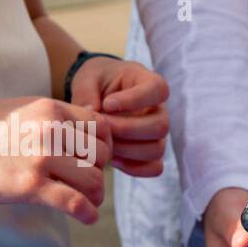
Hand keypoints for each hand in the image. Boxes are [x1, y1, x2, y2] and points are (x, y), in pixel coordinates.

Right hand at [0, 96, 112, 223]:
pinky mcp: (30, 185)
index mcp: (48, 107)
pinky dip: (86, 213)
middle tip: (86, 184)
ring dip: (95, 195)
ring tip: (86, 202)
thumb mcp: (16, 111)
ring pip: (94, 180)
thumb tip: (80, 134)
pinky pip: (76, 203)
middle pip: (102, 155)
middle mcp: (50, 128)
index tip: (92, 160)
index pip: (101, 127)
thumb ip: (49, 119)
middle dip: (98, 172)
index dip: (103, 146)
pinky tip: (85, 217)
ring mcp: (41, 156)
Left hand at [69, 56, 168, 178]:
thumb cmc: (96, 82)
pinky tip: (113, 159)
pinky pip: (154, 167)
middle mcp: (159, 110)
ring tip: (104, 143)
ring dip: (127, 150)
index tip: (107, 103)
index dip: (136, 99)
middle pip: (161, 126)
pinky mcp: (151, 152)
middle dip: (127, 130)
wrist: (97, 96)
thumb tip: (92, 112)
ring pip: (157, 149)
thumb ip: (86, 92)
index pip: (158, 89)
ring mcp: (157, 134)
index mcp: (148, 83)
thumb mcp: (87, 78)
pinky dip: (133, 168)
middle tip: (102, 127)